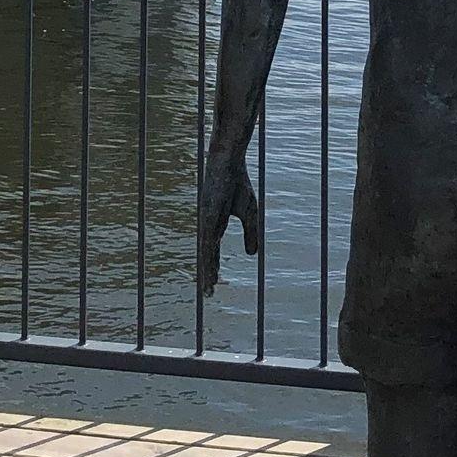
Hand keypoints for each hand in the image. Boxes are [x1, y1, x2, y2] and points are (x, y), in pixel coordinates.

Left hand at [196, 149, 260, 295]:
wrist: (228, 161)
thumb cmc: (238, 183)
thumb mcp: (249, 213)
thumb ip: (250, 234)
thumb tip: (251, 256)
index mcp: (215, 224)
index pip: (213, 251)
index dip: (213, 268)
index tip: (213, 285)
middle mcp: (207, 225)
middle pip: (206, 255)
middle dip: (208, 274)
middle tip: (208, 294)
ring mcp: (206, 220)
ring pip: (205, 251)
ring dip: (207, 270)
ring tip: (208, 287)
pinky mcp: (207, 214)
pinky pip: (207, 238)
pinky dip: (208, 254)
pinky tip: (208, 266)